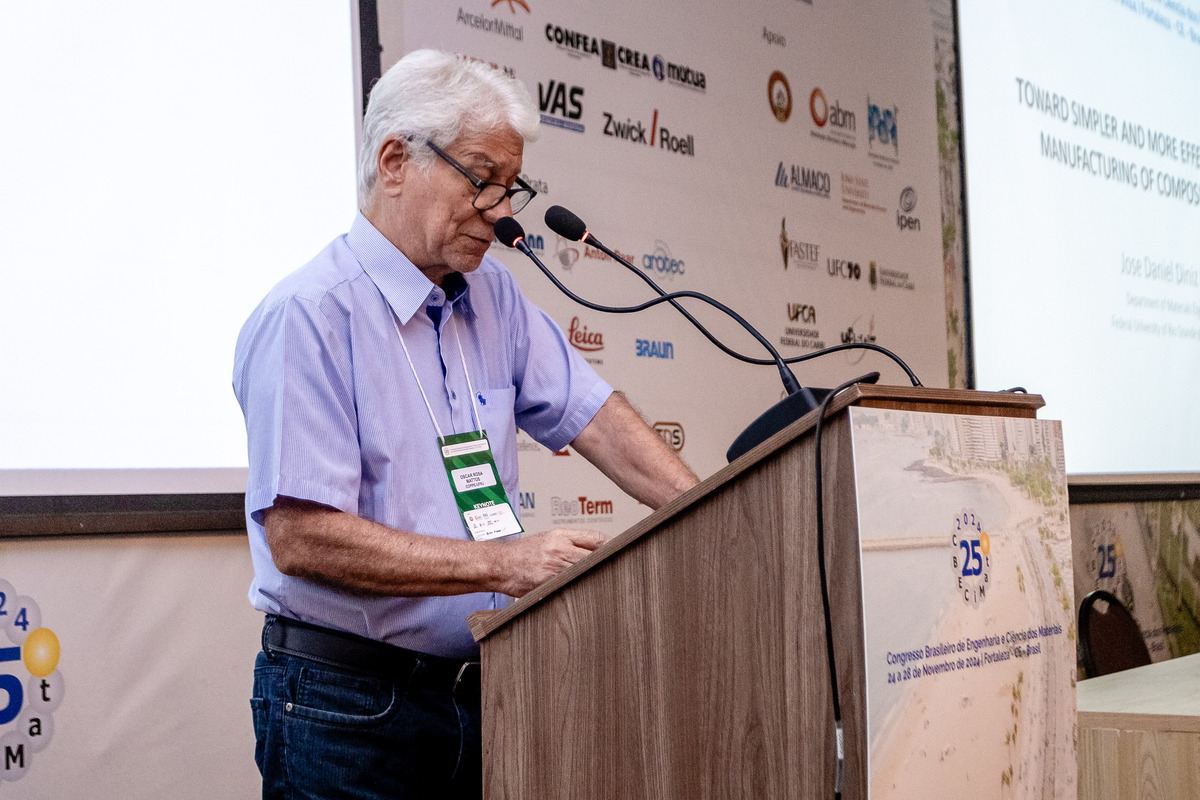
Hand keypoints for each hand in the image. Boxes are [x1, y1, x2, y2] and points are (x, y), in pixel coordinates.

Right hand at [494, 528, 609, 596]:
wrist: (499, 564)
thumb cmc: (523, 553)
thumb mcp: (547, 539)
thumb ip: (570, 543)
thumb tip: (596, 550)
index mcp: (560, 535)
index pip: (594, 538)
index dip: (610, 545)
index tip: (620, 551)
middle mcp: (559, 548)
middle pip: (594, 556)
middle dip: (607, 564)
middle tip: (619, 571)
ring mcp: (554, 567)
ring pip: (584, 573)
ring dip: (595, 579)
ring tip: (607, 586)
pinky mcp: (548, 583)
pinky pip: (570, 587)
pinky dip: (579, 590)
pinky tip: (586, 594)